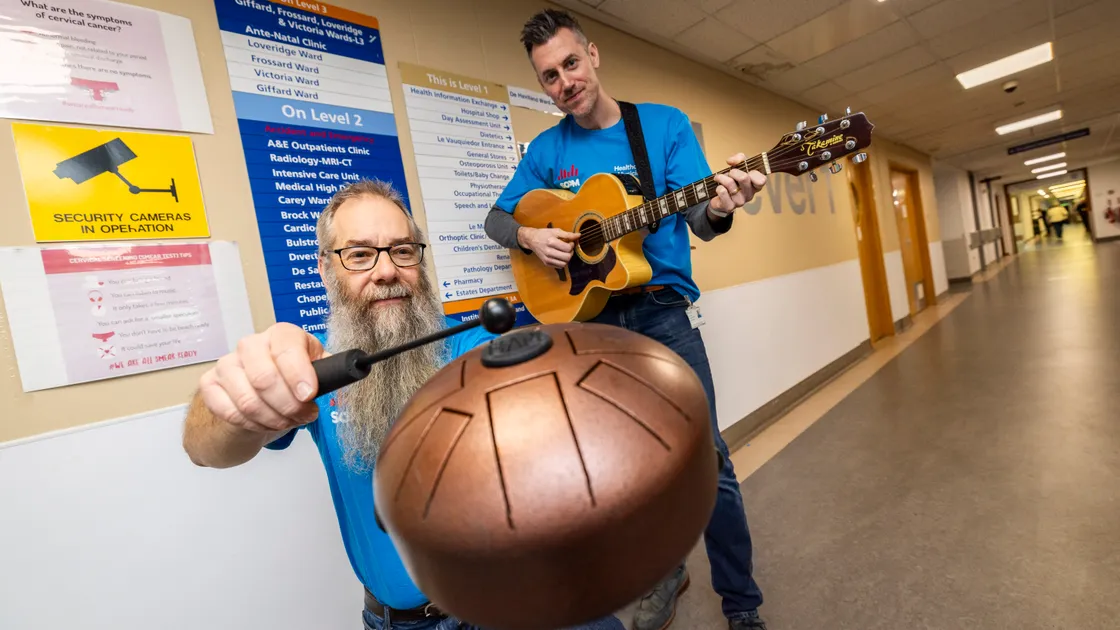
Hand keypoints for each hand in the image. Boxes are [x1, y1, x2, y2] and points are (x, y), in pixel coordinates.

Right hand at [197, 323, 326, 433]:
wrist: (259, 396)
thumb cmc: (291, 381)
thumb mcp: (315, 371)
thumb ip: (330, 371)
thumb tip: (352, 369)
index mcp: (281, 335)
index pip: (286, 348)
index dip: (299, 374)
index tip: (309, 396)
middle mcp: (251, 344)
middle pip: (264, 378)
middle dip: (289, 406)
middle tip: (303, 415)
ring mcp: (227, 363)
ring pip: (248, 400)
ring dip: (273, 419)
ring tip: (287, 421)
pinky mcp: (210, 384)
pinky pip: (229, 411)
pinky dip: (251, 424)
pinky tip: (264, 423)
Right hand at [518, 226, 579, 268]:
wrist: (531, 240)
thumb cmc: (544, 234)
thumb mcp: (556, 231)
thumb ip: (568, 234)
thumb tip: (578, 235)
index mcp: (551, 242)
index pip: (567, 248)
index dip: (572, 245)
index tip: (570, 242)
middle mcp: (548, 252)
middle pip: (567, 257)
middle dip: (571, 252)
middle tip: (568, 248)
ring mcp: (547, 259)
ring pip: (564, 264)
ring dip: (567, 258)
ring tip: (565, 252)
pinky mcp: (546, 263)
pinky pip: (559, 266)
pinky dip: (562, 262)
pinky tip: (560, 256)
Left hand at [709, 152, 767, 217]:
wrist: (719, 198)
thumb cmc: (732, 181)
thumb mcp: (738, 166)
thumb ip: (739, 158)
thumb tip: (731, 161)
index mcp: (755, 185)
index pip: (761, 180)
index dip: (753, 173)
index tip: (745, 169)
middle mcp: (750, 194)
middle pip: (744, 178)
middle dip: (733, 172)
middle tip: (729, 173)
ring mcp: (740, 202)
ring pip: (730, 184)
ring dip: (722, 178)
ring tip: (720, 178)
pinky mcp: (730, 207)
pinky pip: (723, 192)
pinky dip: (718, 187)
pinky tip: (719, 188)